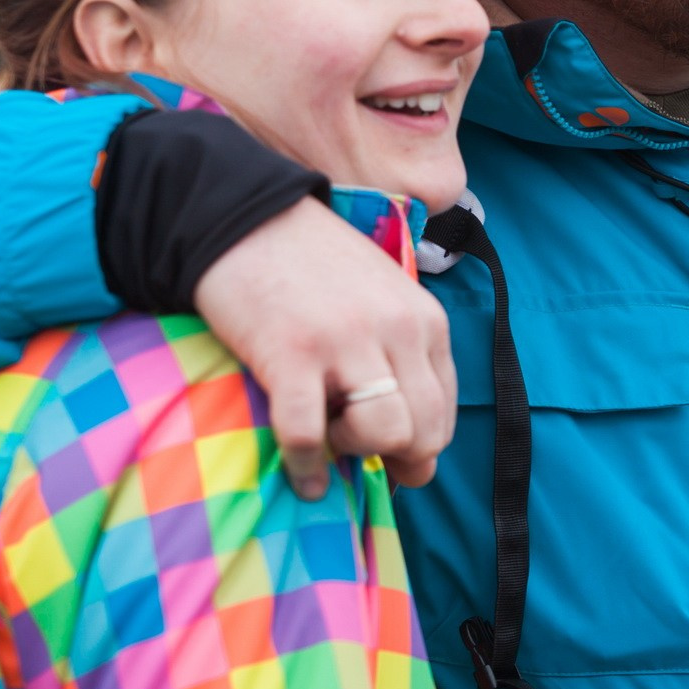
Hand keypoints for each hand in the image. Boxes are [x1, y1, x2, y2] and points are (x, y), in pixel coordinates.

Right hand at [193, 196, 456, 498]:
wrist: (244, 216)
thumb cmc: (309, 264)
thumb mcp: (380, 299)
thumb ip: (400, 352)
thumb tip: (407, 437)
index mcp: (425, 320)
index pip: (444, 412)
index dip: (418, 449)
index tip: (387, 459)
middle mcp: (397, 330)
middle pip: (426, 432)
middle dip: (393, 458)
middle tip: (353, 448)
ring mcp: (346, 341)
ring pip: (384, 434)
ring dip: (353, 452)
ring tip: (326, 438)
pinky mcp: (292, 353)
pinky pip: (308, 434)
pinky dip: (305, 465)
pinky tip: (299, 471)